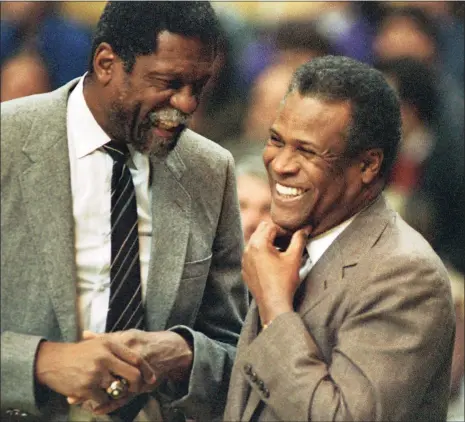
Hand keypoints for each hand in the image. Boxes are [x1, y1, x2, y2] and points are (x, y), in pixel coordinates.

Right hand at [35, 336, 154, 409]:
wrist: (52, 361)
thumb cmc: (78, 353)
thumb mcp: (98, 343)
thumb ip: (117, 348)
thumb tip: (139, 359)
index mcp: (110, 344)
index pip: (136, 358)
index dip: (146, 370)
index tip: (151, 378)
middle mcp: (105, 357)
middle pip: (132, 375)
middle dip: (137, 385)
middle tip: (135, 389)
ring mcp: (96, 373)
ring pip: (118, 389)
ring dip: (117, 394)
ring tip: (111, 392)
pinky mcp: (86, 387)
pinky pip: (103, 400)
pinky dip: (102, 402)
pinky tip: (96, 397)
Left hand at [68, 329, 192, 414]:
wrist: (170, 350)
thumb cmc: (144, 342)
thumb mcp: (126, 335)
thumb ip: (106, 337)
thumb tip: (85, 333)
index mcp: (125, 342)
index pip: (101, 355)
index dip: (85, 364)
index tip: (70, 372)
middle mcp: (131, 356)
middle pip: (106, 373)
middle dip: (88, 385)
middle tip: (72, 395)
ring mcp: (137, 371)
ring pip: (115, 387)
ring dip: (98, 397)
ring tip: (81, 403)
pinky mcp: (143, 383)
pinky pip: (125, 396)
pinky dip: (111, 404)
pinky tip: (99, 409)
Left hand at [242, 221, 309, 324]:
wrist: (274, 304)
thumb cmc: (284, 282)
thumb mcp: (294, 258)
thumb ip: (299, 240)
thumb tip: (305, 229)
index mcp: (259, 244)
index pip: (271, 226)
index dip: (284, 230)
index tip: (293, 238)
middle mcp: (248, 249)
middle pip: (261, 230)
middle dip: (274, 233)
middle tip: (287, 242)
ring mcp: (245, 260)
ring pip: (255, 242)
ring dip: (268, 242)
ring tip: (281, 252)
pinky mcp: (245, 269)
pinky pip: (252, 254)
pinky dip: (261, 253)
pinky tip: (272, 263)